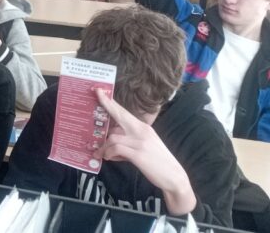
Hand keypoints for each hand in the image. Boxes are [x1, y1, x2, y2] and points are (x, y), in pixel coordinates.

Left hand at [94, 89, 195, 214]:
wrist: (174, 177)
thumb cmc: (157, 162)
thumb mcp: (145, 145)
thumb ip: (129, 139)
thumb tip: (111, 139)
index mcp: (143, 128)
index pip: (124, 112)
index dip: (111, 102)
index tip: (99, 91)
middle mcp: (142, 131)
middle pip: (119, 115)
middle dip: (106, 104)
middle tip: (95, 94)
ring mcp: (140, 142)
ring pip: (113, 137)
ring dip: (104, 147)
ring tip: (102, 154)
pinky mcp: (138, 154)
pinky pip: (116, 149)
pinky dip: (109, 154)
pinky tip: (109, 158)